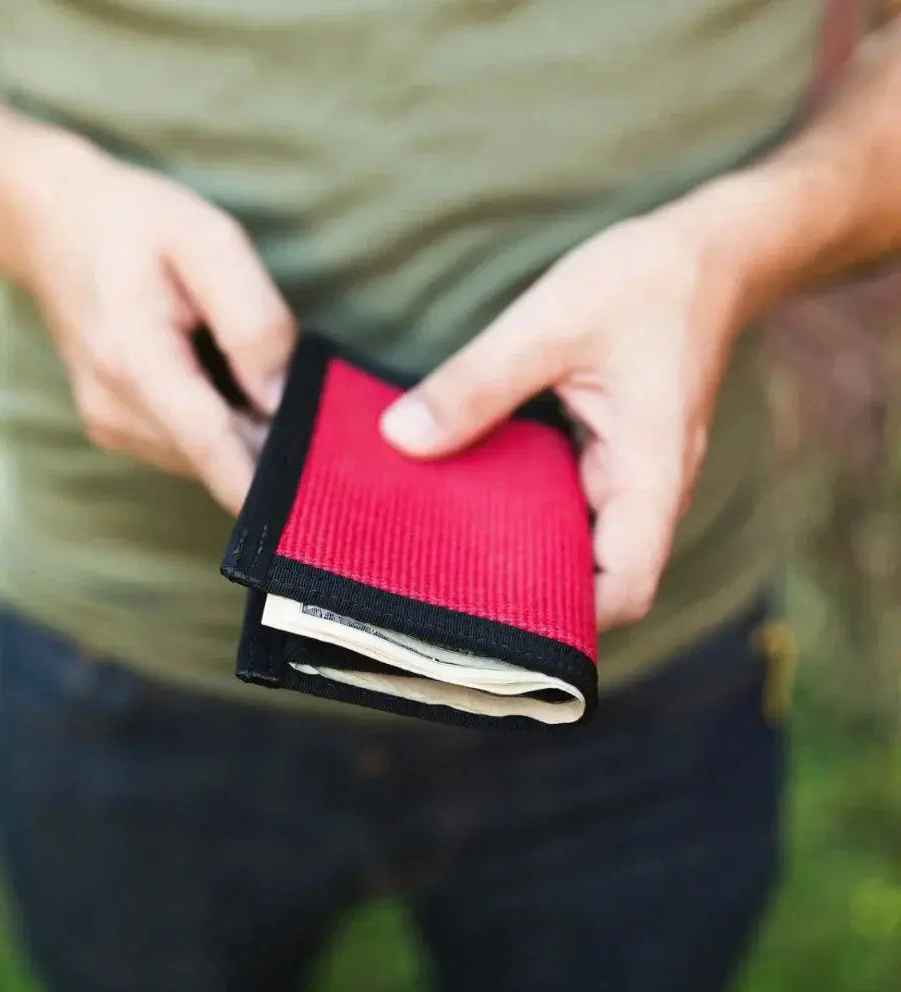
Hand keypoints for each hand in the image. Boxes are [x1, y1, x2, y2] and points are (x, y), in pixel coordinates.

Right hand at [14, 135, 293, 512]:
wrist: (53, 224)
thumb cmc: (134, 224)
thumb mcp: (208, 239)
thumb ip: (252, 319)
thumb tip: (282, 397)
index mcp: (133, 361)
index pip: (212, 448)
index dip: (268, 486)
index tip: (318, 505)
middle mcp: (115, 411)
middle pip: (221, 459)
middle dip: (274, 445)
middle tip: (317, 405)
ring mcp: (113, 427)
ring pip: (211, 459)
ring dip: (249, 432)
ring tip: (255, 370)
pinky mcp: (120, 432)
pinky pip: (194, 448)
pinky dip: (225, 427)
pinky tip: (226, 379)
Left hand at [380, 207, 745, 630]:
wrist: (706, 254)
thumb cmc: (644, 284)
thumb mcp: (551, 324)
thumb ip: (477, 384)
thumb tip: (402, 439)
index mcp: (650, 474)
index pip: (626, 588)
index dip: (569, 619)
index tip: (492, 615)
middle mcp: (645, 490)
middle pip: (593, 579)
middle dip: (526, 589)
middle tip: (443, 582)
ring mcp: (629, 477)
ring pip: (576, 542)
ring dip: (520, 546)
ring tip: (444, 543)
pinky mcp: (609, 456)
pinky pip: (566, 501)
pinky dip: (524, 505)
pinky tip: (471, 490)